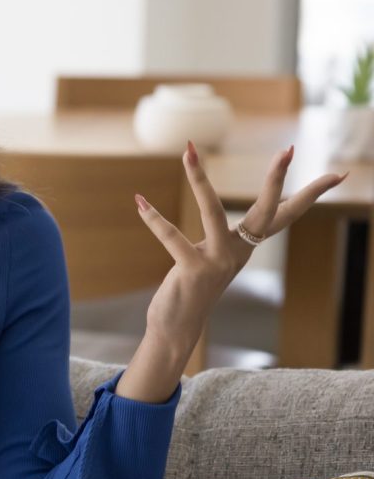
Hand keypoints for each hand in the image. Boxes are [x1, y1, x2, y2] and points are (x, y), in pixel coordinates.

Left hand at [134, 140, 348, 348]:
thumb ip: (223, 240)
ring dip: (198, 179)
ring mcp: (217, 262)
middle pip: (267, 211)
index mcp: (245, 247)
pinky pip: (172, 237)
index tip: (338, 172)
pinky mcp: (193, 270)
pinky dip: (154, 219)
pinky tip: (140, 202)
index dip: (310, 194)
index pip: (284, 215)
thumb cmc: (192, 290)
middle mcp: (237, 253)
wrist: (176, 329)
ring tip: (189, 151)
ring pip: (212, 212)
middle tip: (288, 149)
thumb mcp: (213, 259)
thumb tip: (229, 222)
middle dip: (277, 179)